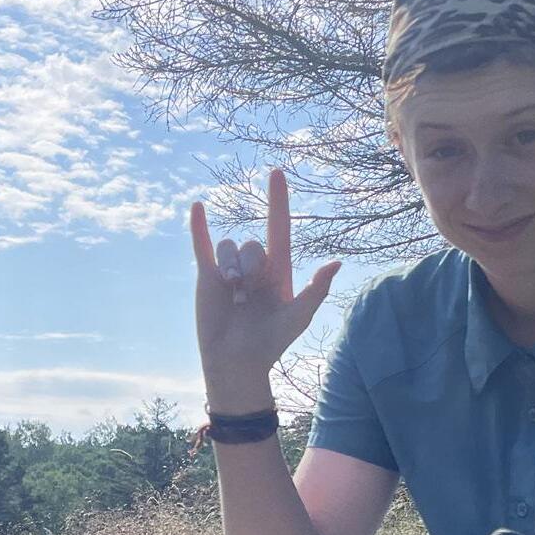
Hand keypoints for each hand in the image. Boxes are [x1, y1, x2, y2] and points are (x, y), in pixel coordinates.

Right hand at [190, 168, 340, 401]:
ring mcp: (230, 269)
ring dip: (231, 267)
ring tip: (233, 294)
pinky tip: (199, 208)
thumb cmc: (271, 342)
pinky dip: (200, 227)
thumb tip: (335, 263)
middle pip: (252, 243)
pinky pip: (203, 245)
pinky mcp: (208, 276)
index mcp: (278, 271)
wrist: (236, 361)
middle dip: (251, 265)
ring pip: (229, 245)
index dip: (278, 200)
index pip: (279, 227)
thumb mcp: (297, 316)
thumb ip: (316, 290)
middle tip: (249, 295)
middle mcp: (254, 266)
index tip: (277, 173)